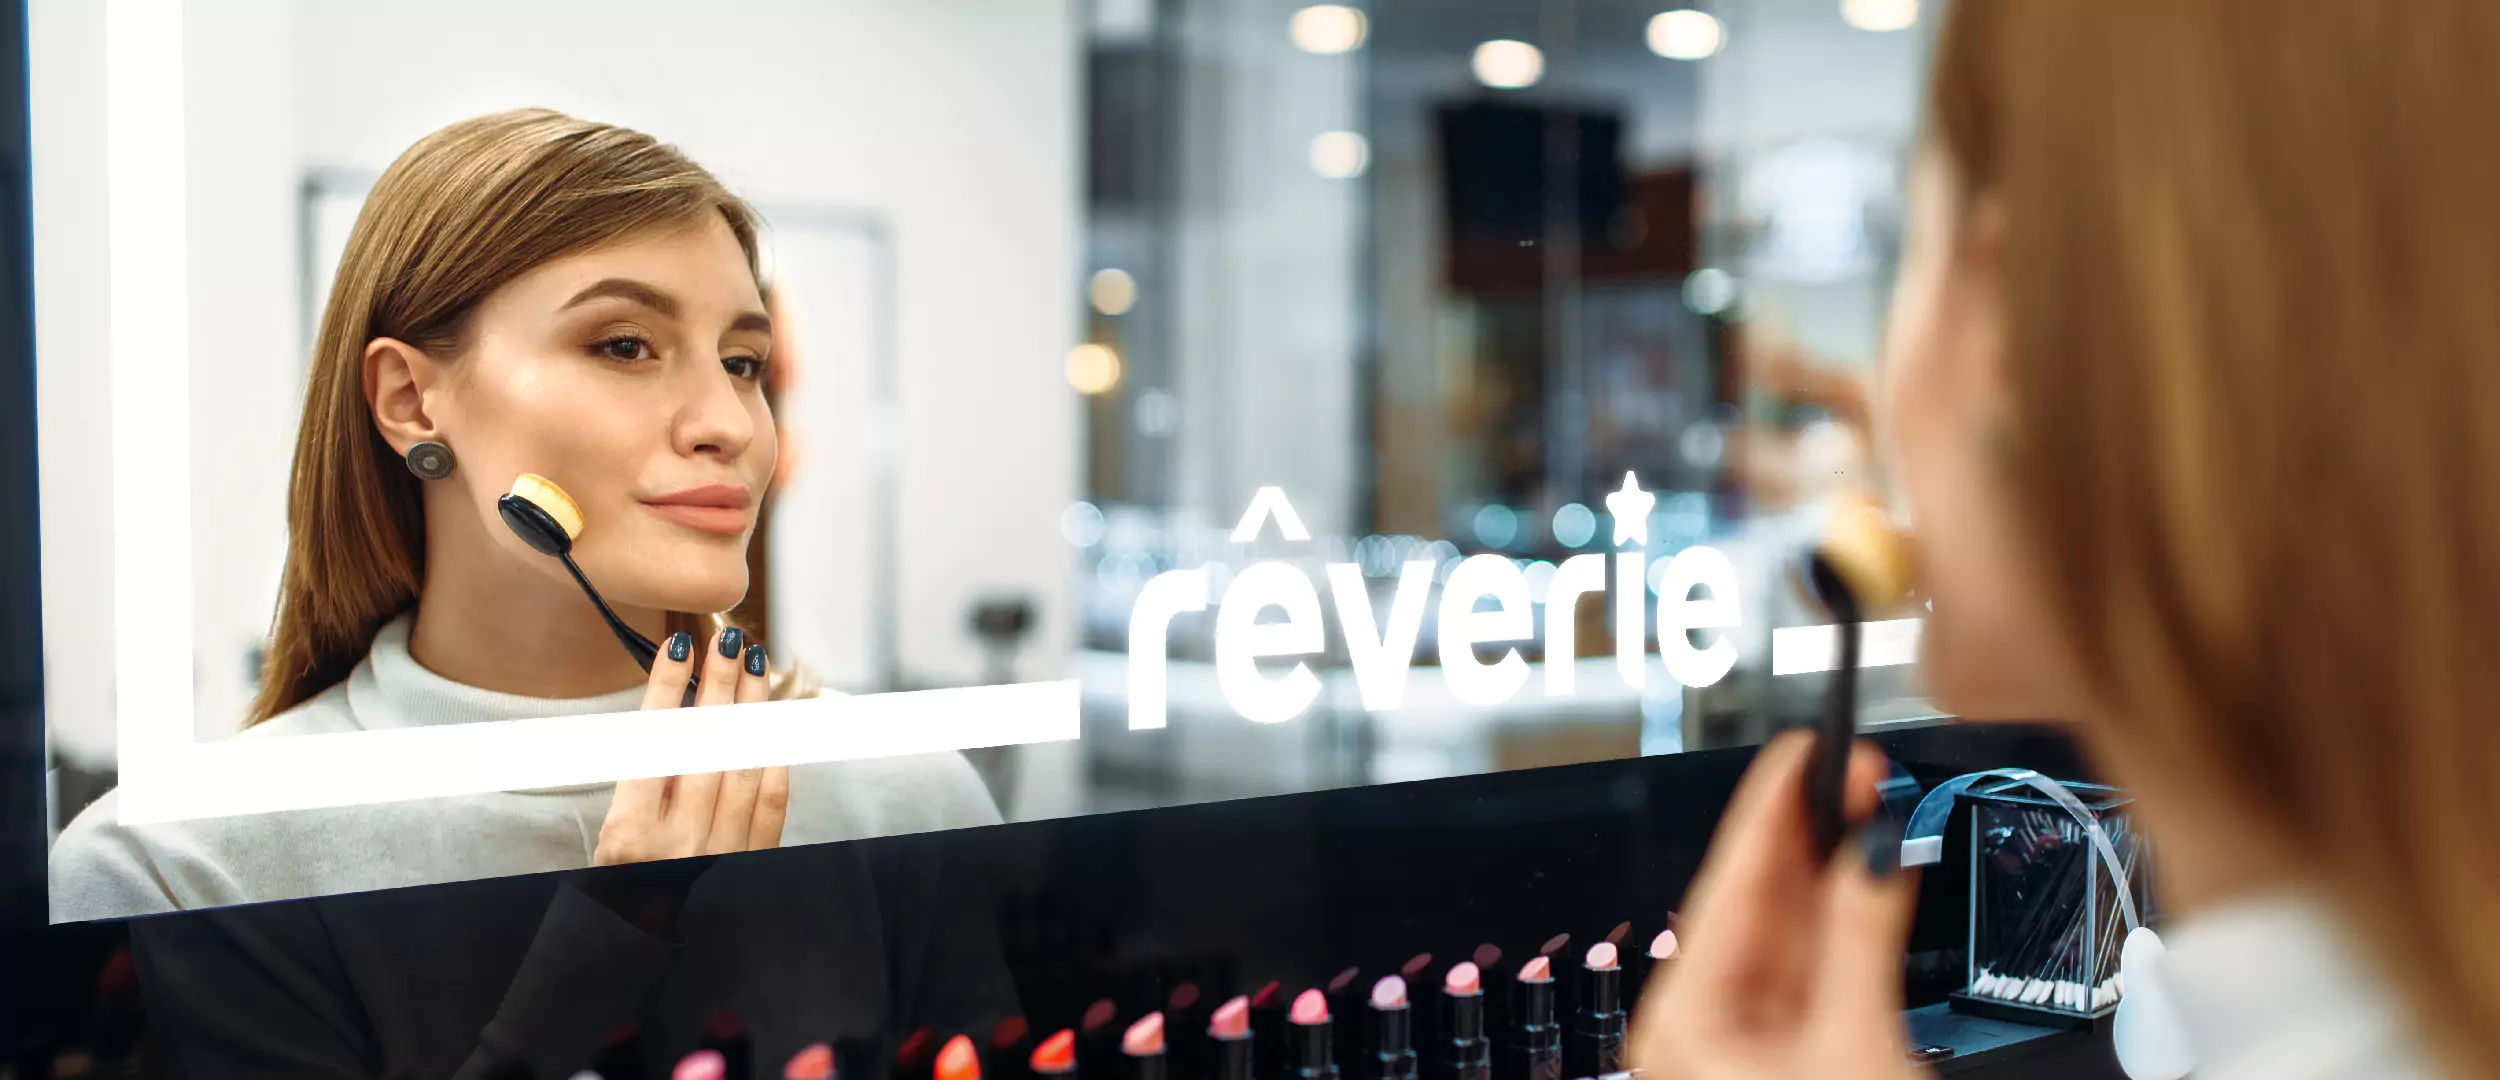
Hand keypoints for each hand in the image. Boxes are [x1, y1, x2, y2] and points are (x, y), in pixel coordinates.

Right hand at [590, 627, 789, 865]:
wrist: (652, 940)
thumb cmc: (628, 881)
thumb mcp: (612, 835)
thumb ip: (641, 779)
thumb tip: (670, 708)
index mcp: (629, 835)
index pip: (654, 743)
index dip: (668, 689)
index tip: (680, 648)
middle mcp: (677, 843)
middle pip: (705, 744)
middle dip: (719, 684)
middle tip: (727, 640)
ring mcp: (721, 852)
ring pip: (743, 762)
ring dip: (751, 707)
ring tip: (753, 666)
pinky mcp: (754, 859)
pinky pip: (771, 798)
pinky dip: (774, 753)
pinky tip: (773, 719)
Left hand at [1625, 732, 1922, 1079]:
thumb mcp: (1850, 1041)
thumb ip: (1860, 939)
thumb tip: (1873, 852)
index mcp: (1685, 1022)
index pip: (1726, 885)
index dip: (1769, 806)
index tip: (1800, 749)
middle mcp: (1707, 1023)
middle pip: (1757, 897)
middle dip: (1811, 825)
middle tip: (1849, 764)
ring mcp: (1751, 1033)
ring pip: (1790, 925)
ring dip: (1833, 862)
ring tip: (1865, 797)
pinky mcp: (1798, 1044)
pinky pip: (1814, 959)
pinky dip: (1844, 912)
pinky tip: (1866, 865)